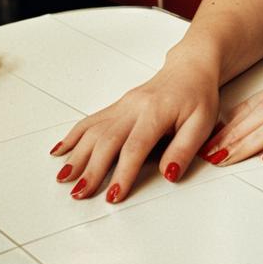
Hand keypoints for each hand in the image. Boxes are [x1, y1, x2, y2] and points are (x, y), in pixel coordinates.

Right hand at [48, 55, 219, 203]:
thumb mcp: (203, 122)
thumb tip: (169, 174)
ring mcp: (123, 105)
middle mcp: (135, 107)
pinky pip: (91, 120)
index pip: (136, 145)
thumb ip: (185, 148)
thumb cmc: (198, 96)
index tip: (113, 195)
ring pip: (94, 130)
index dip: (123, 172)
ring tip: (64, 178)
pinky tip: (60, 150)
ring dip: (77, 154)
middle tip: (79, 194)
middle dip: (92, 168)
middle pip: (108, 139)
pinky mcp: (117, 106)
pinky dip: (73, 136)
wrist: (191, 68)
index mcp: (157, 111)